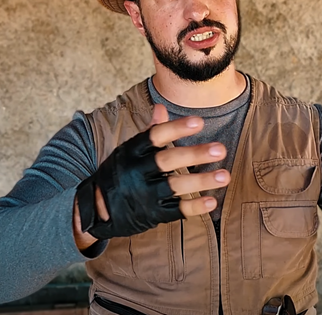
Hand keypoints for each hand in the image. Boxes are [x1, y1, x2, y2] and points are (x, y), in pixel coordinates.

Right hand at [74, 104, 229, 242]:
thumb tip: (161, 107)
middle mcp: (136, 172)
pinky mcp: (152, 214)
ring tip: (225, 175)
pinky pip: (175, 211)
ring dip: (201, 181)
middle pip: (167, 161)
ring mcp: (144, 195)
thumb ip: (150, 131)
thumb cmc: (120, 172)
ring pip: (175, 187)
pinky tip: (212, 201)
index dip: (176, 129)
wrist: (96, 210)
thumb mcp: (129, 150)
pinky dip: (194, 207)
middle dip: (195, 155)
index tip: (199, 122)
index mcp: (131, 151)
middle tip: (220, 149)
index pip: (154, 136)